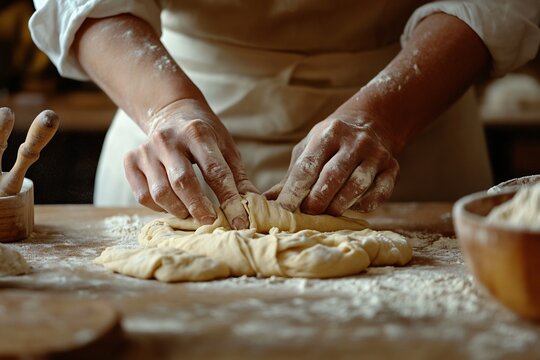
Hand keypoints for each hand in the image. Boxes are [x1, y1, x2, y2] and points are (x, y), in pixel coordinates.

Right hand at [124, 99, 257, 228]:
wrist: (170, 112)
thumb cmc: (204, 134)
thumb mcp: (226, 147)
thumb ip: (238, 176)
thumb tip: (253, 206)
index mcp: (197, 132)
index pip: (215, 171)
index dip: (228, 199)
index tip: (239, 221)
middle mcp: (168, 139)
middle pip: (183, 183)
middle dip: (199, 208)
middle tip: (211, 222)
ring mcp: (146, 149)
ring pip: (160, 193)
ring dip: (179, 211)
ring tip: (192, 214)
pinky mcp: (131, 160)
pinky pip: (143, 195)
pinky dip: (159, 208)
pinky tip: (173, 205)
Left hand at [265, 112, 398, 214]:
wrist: (372, 122)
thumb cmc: (331, 142)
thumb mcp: (309, 149)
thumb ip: (291, 176)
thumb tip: (267, 201)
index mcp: (328, 133)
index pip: (308, 165)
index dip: (294, 190)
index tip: (283, 208)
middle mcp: (354, 141)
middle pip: (333, 176)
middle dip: (317, 199)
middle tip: (306, 213)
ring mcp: (376, 154)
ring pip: (357, 185)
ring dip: (340, 204)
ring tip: (327, 213)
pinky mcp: (393, 167)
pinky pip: (380, 192)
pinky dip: (365, 204)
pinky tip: (353, 207)